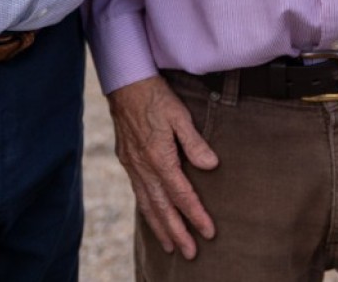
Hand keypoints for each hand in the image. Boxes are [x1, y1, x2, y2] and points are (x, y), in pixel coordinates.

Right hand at [107, 75, 218, 257]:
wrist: (125, 84)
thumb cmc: (156, 97)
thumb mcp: (180, 115)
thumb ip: (194, 143)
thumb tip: (211, 166)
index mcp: (159, 157)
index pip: (181, 195)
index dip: (196, 215)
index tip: (209, 232)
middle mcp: (144, 167)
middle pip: (162, 208)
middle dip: (177, 232)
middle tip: (190, 253)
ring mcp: (133, 166)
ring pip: (147, 205)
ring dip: (160, 228)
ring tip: (171, 246)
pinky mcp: (127, 161)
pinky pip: (138, 193)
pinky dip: (147, 211)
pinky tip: (153, 217)